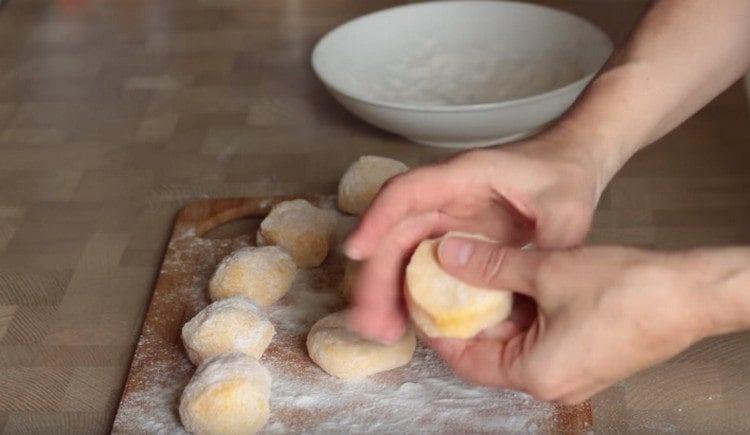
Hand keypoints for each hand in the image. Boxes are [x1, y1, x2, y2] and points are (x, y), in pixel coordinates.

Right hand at [346, 130, 605, 341]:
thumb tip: (529, 282)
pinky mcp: (453, 240)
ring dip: (386, 290)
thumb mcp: (567, 208)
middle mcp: (444, 198)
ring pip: (401, 252)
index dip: (377, 218)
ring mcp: (445, 219)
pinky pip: (420, 265)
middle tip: (370, 320)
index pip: (407, 192)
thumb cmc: (564, 177)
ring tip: (381, 330)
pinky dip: (409, 292)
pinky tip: (407, 322)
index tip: (356, 251)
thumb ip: (552, 240)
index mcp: (464, 178)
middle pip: (395, 232)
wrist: (569, 167)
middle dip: (376, 276)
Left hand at [429, 235, 706, 403]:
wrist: (692, 294)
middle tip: (443, 280)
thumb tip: (446, 253)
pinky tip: (511, 280)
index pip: (465, 358)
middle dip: (465, 315)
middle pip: (488, 351)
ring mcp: (570, 373)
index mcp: (534, 374)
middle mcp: (549, 383)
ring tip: (471, 274)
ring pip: (514, 342)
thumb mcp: (547, 271)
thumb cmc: (626, 289)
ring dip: (494, 310)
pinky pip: (539, 338)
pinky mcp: (586, 357)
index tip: (421, 297)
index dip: (438, 327)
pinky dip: (522, 313)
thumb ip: (491, 265)